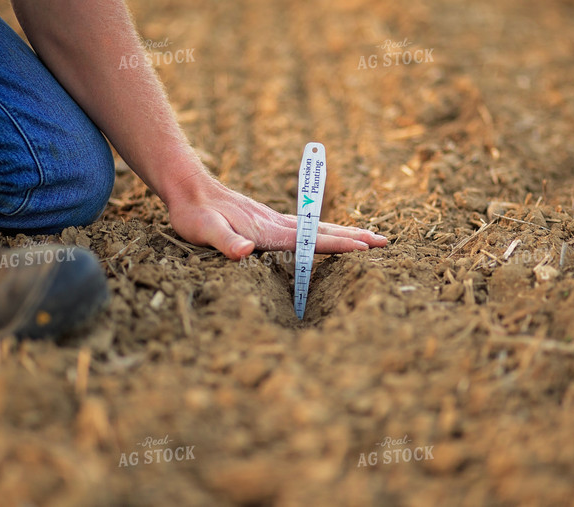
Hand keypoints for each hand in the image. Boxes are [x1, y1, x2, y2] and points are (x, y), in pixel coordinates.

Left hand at [167, 174, 387, 259]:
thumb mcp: (203, 231)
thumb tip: (244, 252)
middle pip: (323, 231)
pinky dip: (326, 231)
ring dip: (345, 233)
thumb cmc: (194, 214)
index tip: (365, 247)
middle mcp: (277, 224)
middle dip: (354, 237)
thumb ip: (225, 242)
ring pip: (317, 228)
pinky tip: (329, 234)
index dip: (338, 245)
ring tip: (369, 237)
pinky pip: (306, 227)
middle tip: (384, 242)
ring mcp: (274, 220)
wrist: (188, 187)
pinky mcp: (268, 220)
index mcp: (268, 232)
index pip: (310, 240)